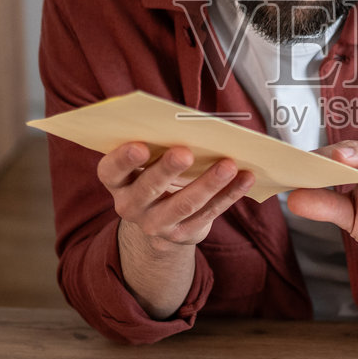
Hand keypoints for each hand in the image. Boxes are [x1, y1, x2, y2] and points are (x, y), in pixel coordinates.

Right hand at [97, 143, 254, 251]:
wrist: (159, 224)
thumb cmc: (154, 176)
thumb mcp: (146, 164)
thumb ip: (158, 146)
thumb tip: (191, 124)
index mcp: (117, 182)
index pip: (111, 171)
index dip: (123, 160)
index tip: (139, 146)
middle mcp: (131, 206)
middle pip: (148, 188)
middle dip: (168, 169)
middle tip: (185, 152)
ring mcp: (156, 224)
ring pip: (184, 204)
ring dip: (208, 183)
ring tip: (228, 164)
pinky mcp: (183, 234)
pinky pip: (210, 213)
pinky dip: (230, 194)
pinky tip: (246, 178)